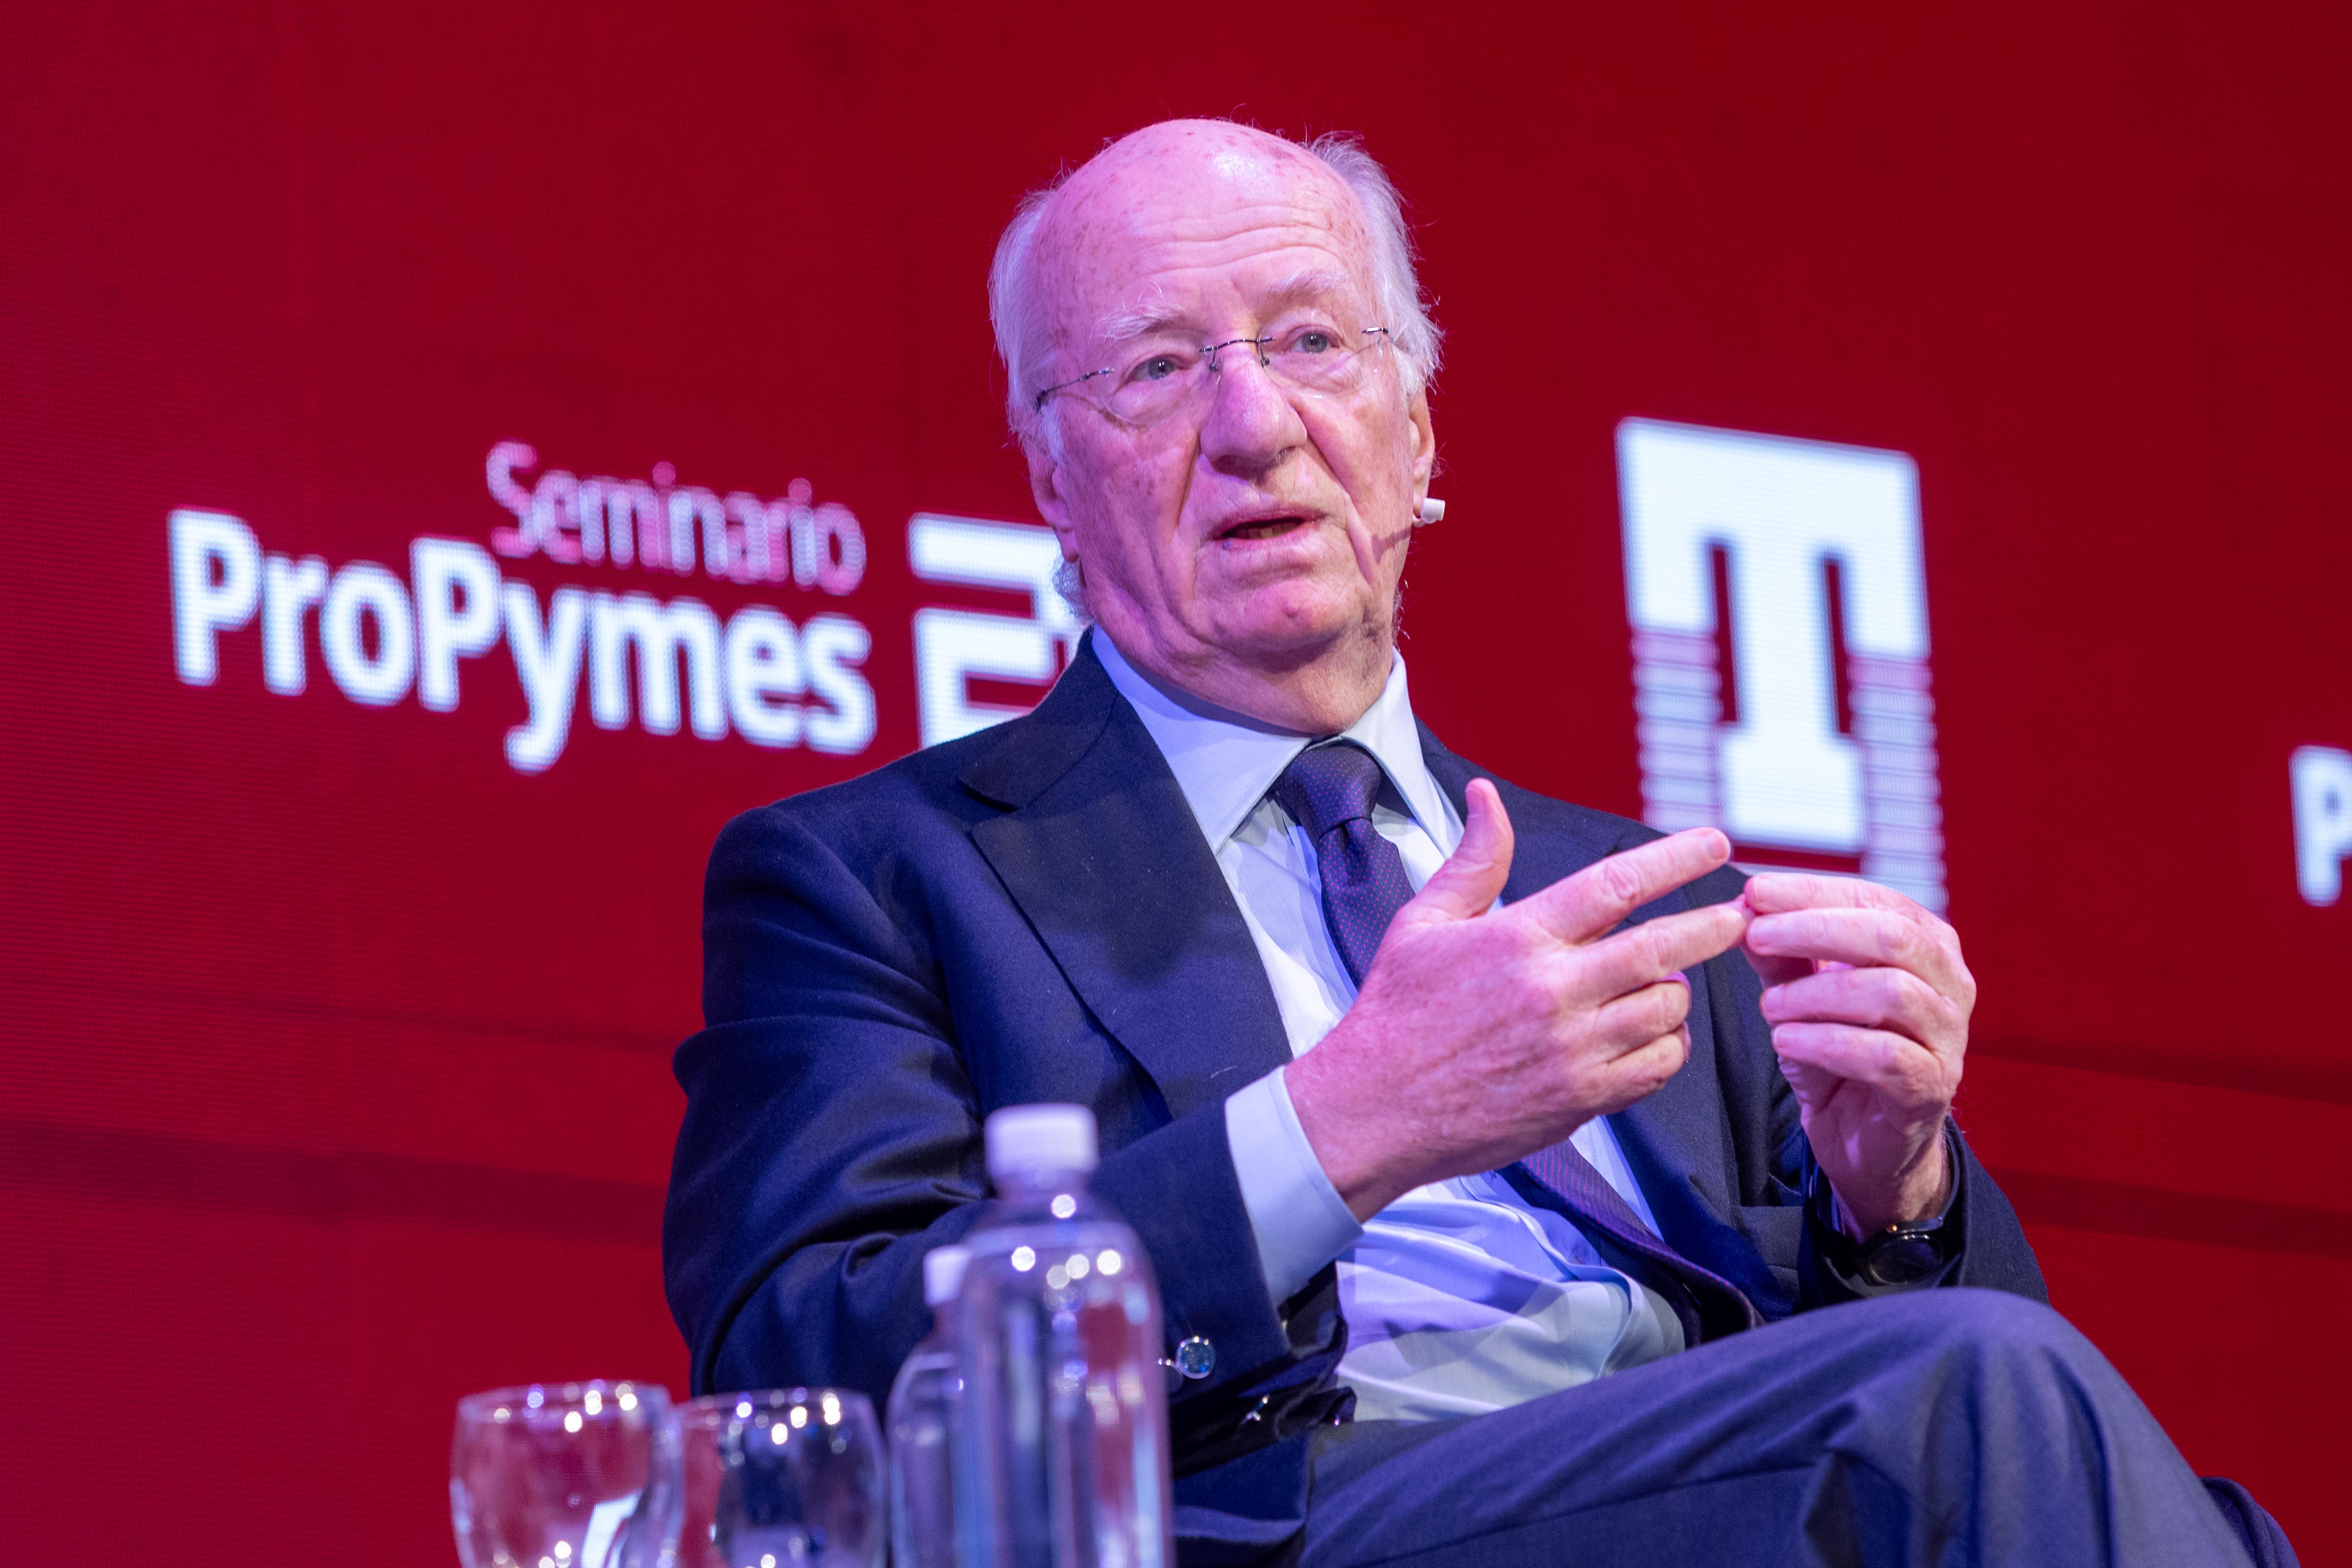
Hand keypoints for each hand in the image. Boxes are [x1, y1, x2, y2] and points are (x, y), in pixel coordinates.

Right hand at [1285, 782, 1750, 1219]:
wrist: (1375, 1110)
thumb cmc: (1396, 1015)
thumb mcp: (1424, 922)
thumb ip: (1474, 860)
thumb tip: (1485, 797)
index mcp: (1517, 940)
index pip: (1615, 886)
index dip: (1675, 860)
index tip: (1714, 844)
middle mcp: (1551, 993)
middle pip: (1660, 948)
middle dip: (1713, 925)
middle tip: (1740, 912)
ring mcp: (1570, 1051)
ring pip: (1664, 1009)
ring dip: (1678, 990)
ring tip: (1666, 980)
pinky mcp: (1579, 1100)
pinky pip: (1655, 1067)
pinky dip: (1668, 1045)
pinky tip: (1651, 1032)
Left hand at [1743, 875, 1973, 1234]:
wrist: (1861, 1139)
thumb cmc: (1837, 1054)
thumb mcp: (1802, 995)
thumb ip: (1781, 954)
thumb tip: (1745, 906)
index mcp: (1925, 944)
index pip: (1874, 899)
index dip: (1812, 892)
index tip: (1753, 891)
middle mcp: (1949, 983)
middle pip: (1891, 936)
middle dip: (1815, 929)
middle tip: (1756, 936)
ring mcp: (1948, 1037)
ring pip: (1891, 993)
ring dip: (1816, 993)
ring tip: (1769, 1005)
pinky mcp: (1931, 1087)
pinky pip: (1885, 1055)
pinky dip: (1826, 1042)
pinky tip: (1786, 1041)